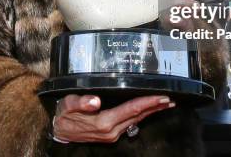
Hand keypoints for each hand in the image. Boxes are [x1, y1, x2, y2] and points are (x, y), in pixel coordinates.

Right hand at [52, 94, 174, 142]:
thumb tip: (95, 100)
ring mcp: (113, 134)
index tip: (161, 97)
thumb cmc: (64, 116)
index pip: (131, 109)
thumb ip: (81, 102)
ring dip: (151, 111)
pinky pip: (131, 123)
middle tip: (170, 98)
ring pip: (137, 120)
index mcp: (104, 122)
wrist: (60, 132)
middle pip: (138, 116)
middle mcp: (112, 130)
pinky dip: (142, 115)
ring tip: (164, 103)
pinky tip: (148, 110)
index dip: (148, 102)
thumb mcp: (68, 105)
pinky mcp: (112, 133)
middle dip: (155, 106)